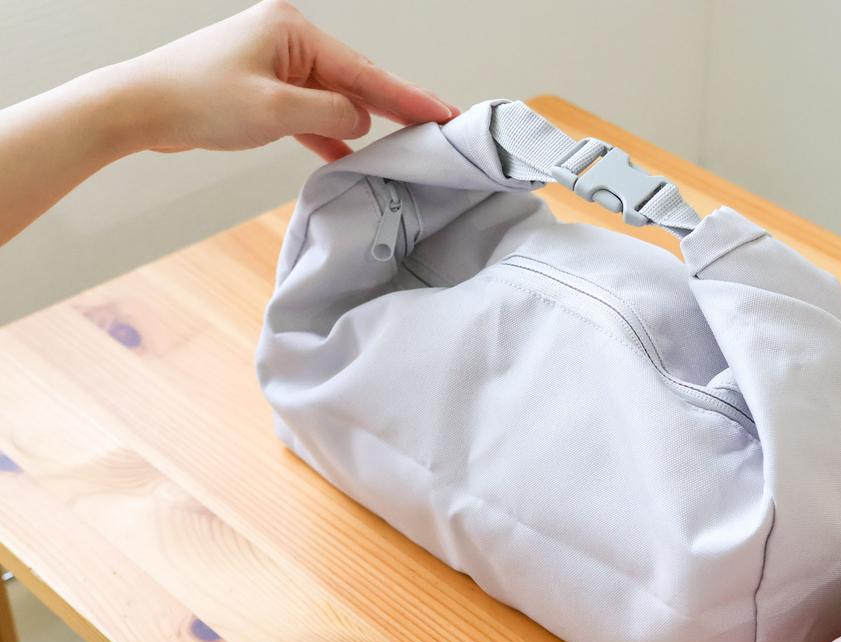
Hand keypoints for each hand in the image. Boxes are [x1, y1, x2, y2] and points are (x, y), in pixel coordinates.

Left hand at [0, 0, 457, 243]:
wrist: (138, 108)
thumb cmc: (196, 100)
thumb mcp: (275, 111)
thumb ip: (330, 114)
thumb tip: (362, 119)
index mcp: (294, 32)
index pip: (365, 71)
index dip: (409, 97)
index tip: (447, 112)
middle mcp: (289, 41)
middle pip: (356, 80)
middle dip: (394, 107)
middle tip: (440, 126)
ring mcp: (276, 64)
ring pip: (334, 99)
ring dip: (361, 124)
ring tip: (406, 145)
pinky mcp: (264, 89)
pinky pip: (310, 112)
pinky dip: (329, 133)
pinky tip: (353, 154)